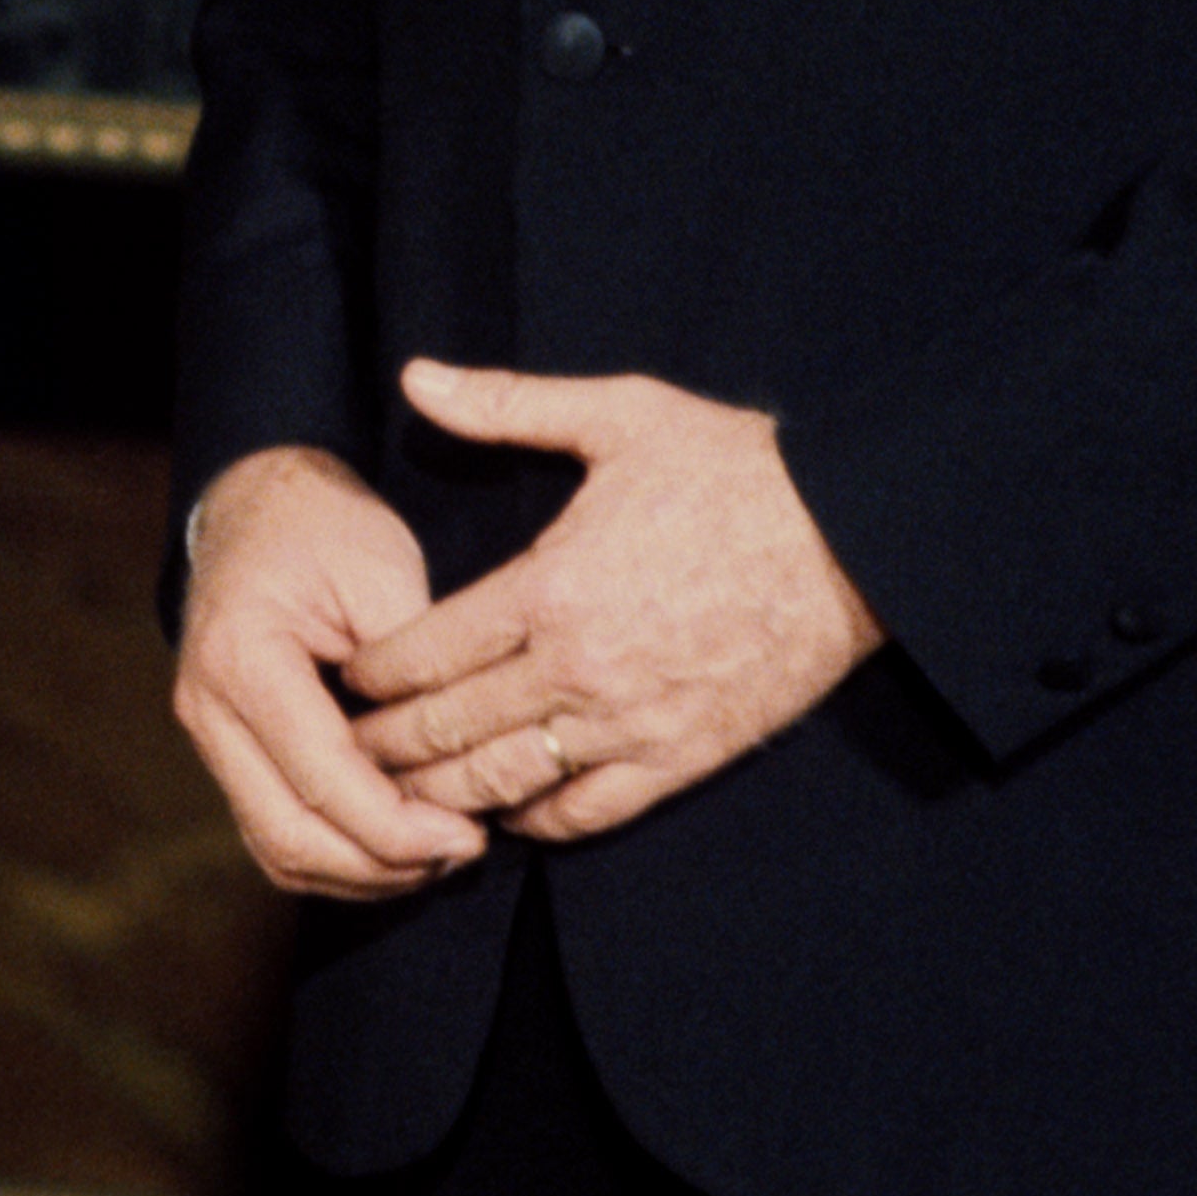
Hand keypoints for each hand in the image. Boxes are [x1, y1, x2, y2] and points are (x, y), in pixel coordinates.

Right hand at [171, 447, 485, 900]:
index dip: (399, 827)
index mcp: (242, 660)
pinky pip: (276, 834)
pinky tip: (400, 841)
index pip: (322, 780)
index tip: (470, 834)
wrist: (260, 503)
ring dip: (362, 873)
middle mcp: (209, 710)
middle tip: (464, 851)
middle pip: (290, 836)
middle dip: (383, 865)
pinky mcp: (229, 753)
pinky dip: (338, 856)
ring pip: (278, 851)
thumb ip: (414, 669)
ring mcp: (210, 737)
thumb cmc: (325, 526)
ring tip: (440, 852)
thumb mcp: (383, 571)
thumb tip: (459, 765)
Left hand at [337, 360, 879, 839]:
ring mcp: (630, 721)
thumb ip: (505, 404)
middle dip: (383, 744)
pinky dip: (534, 819)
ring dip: (441, 793)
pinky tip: (503, 812)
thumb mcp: (619, 415)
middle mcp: (578, 666)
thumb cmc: (736, 469)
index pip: (425, 651)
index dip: (372, 674)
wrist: (855, 539)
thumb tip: (414, 376)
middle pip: (448, 728)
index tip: (341, 678)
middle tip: (342, 749)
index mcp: (550, 585)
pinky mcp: (681, 757)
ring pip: (504, 781)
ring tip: (397, 792)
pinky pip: (586, 811)